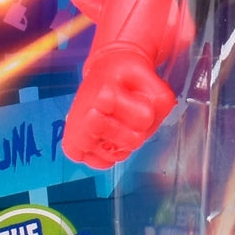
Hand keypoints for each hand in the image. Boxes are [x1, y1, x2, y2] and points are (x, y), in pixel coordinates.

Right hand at [61, 44, 176, 169]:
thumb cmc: (125, 76)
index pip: (145, 118)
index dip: (147, 110)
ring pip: (118, 155)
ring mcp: (78, 135)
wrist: (103, 71)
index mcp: (105, 95)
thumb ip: (161, 101)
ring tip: (115, 120)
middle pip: (133, 141)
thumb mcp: (151, 79)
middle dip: (137, 129)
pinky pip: (103, 164)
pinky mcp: (72, 148)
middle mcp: (86, 117)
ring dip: (124, 142)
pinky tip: (106, 134)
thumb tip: (149, 121)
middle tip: (127, 111)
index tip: (135, 96)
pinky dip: (110, 153)